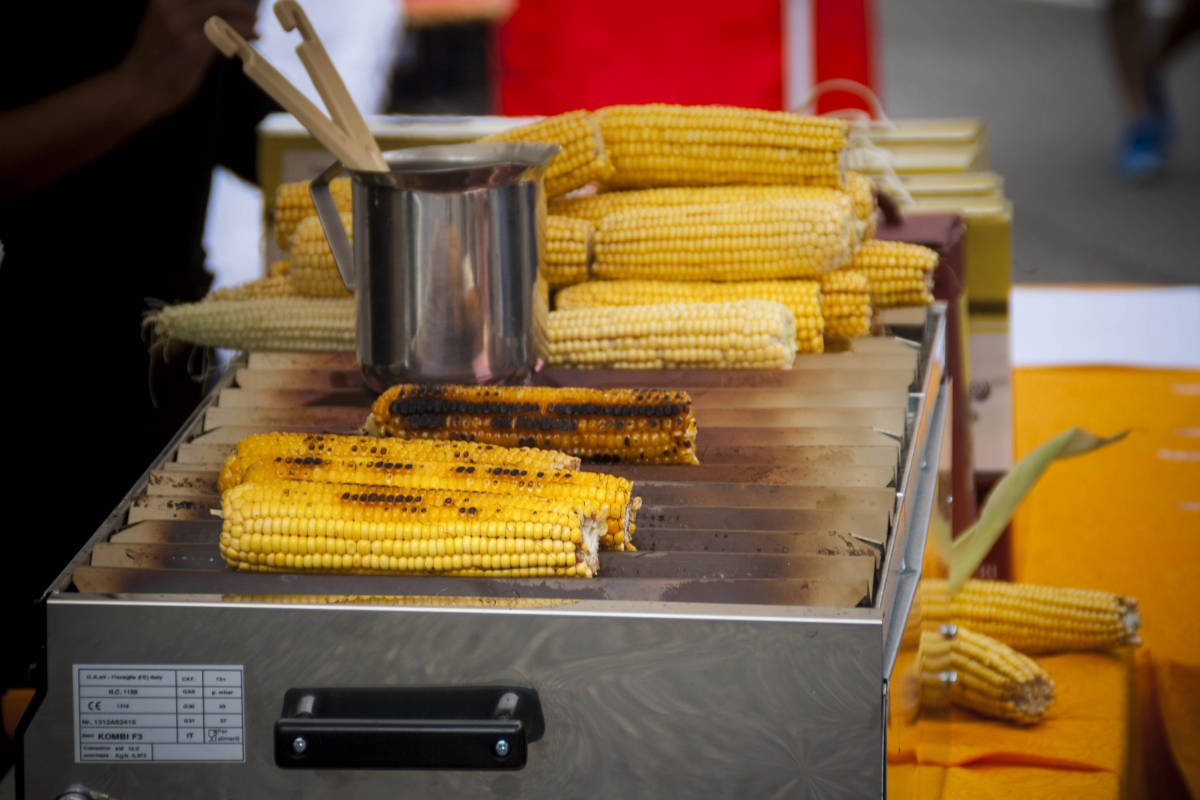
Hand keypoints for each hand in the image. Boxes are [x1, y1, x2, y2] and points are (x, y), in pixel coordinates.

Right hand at [119, 0, 258, 114]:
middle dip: (238, 6)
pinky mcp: (195, 45)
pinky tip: (252, 38)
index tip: (237, 6)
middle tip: (252, 16)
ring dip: (245, 19)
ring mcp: (183, 24)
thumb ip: (186, 16)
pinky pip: (229, 33)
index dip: (226, 1)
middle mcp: (171, 5)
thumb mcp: (164, 26)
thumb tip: (218, 13)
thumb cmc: (152, 62)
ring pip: (225, 12)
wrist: (137, 88)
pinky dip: (245, 33)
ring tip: (255, 27)